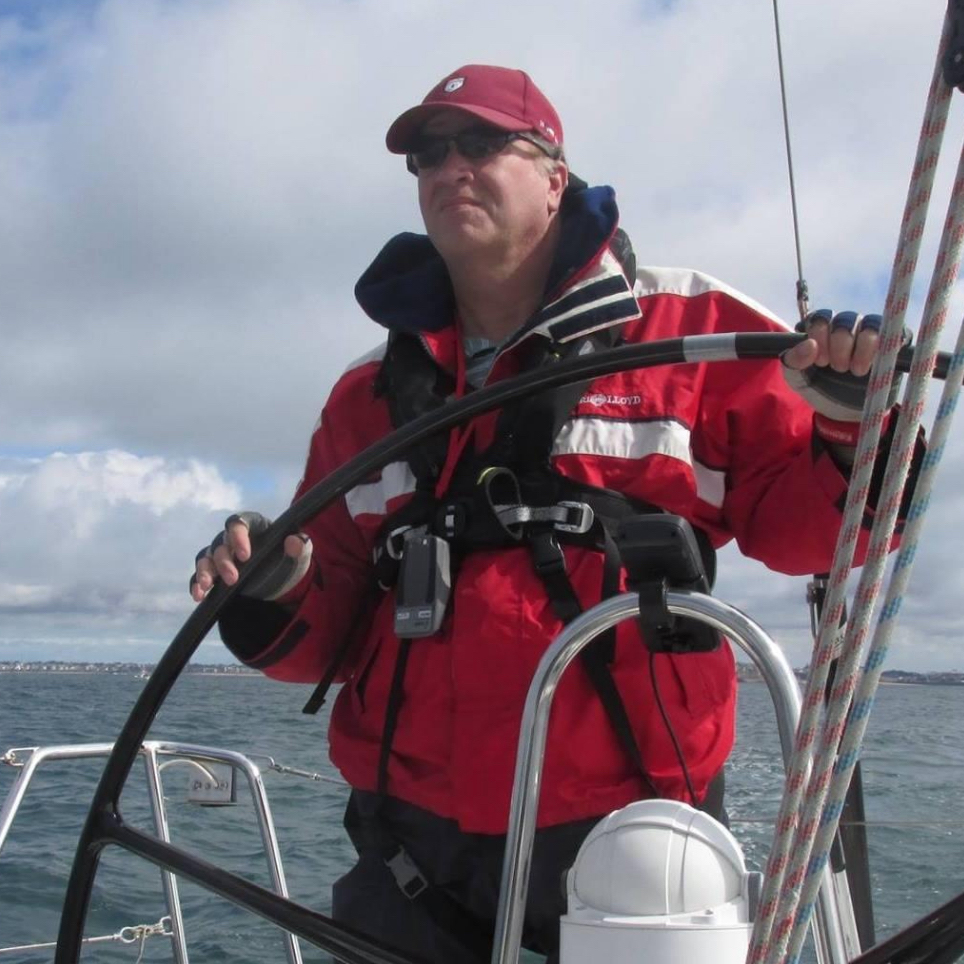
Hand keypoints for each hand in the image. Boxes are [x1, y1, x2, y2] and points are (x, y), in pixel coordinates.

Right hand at [190, 512, 311, 602]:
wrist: (282, 582)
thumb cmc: (290, 560)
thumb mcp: (301, 555)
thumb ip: (300, 547)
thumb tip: (294, 541)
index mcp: (254, 526)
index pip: (240, 522)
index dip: (238, 535)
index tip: (245, 555)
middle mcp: (233, 538)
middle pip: (220, 543)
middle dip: (223, 561)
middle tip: (233, 579)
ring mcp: (222, 555)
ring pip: (206, 557)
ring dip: (205, 571)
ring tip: (207, 586)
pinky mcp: (215, 573)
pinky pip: (199, 575)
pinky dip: (196, 584)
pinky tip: (198, 595)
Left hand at [783, 310, 906, 451]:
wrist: (843, 413)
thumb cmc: (819, 389)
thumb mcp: (797, 378)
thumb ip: (793, 361)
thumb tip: (810, 344)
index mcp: (822, 330)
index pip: (821, 317)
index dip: (820, 336)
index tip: (820, 361)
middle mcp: (846, 327)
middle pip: (845, 319)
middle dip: (840, 344)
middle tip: (838, 368)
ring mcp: (870, 333)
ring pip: (871, 324)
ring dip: (863, 347)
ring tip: (856, 370)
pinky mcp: (892, 344)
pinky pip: (895, 333)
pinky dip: (883, 348)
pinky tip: (873, 367)